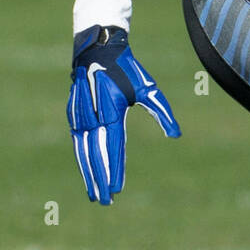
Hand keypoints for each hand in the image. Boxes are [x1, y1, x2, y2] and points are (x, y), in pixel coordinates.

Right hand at [67, 25, 180, 203]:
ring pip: (83, 151)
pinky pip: (77, 141)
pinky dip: (81, 159)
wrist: (97, 48)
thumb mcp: (149, 88)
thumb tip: (176, 135)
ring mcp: (80, 115)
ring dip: (88, 173)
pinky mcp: (73, 114)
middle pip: (96, 154)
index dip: (114, 169)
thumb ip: (162, 113)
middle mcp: (93, 115)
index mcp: (112, 109)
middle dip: (100, 179)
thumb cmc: (128, 69)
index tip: (117, 189)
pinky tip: (86, 171)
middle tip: (106, 201)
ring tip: (94, 194)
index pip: (113, 146)